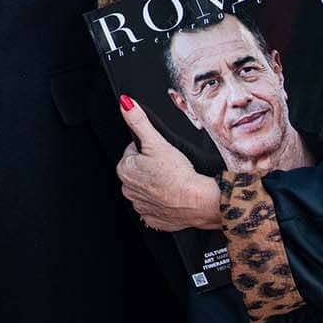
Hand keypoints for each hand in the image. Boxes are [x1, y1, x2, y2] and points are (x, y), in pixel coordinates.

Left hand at [115, 95, 221, 231]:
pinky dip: (164, 202)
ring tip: (172, 180)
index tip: (161, 154)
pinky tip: (174, 196)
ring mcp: (140, 206)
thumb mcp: (156, 141)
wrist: (198, 201)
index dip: (149, 150)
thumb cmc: (178, 173)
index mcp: (125, 170)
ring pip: (148, 189)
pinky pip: (156, 208)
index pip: (133, 153)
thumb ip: (138, 121)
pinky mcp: (154, 219)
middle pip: (139, 171)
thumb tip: (125, 104)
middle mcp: (128, 190)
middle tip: (169, 166)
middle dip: (152, 168)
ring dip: (157, 184)